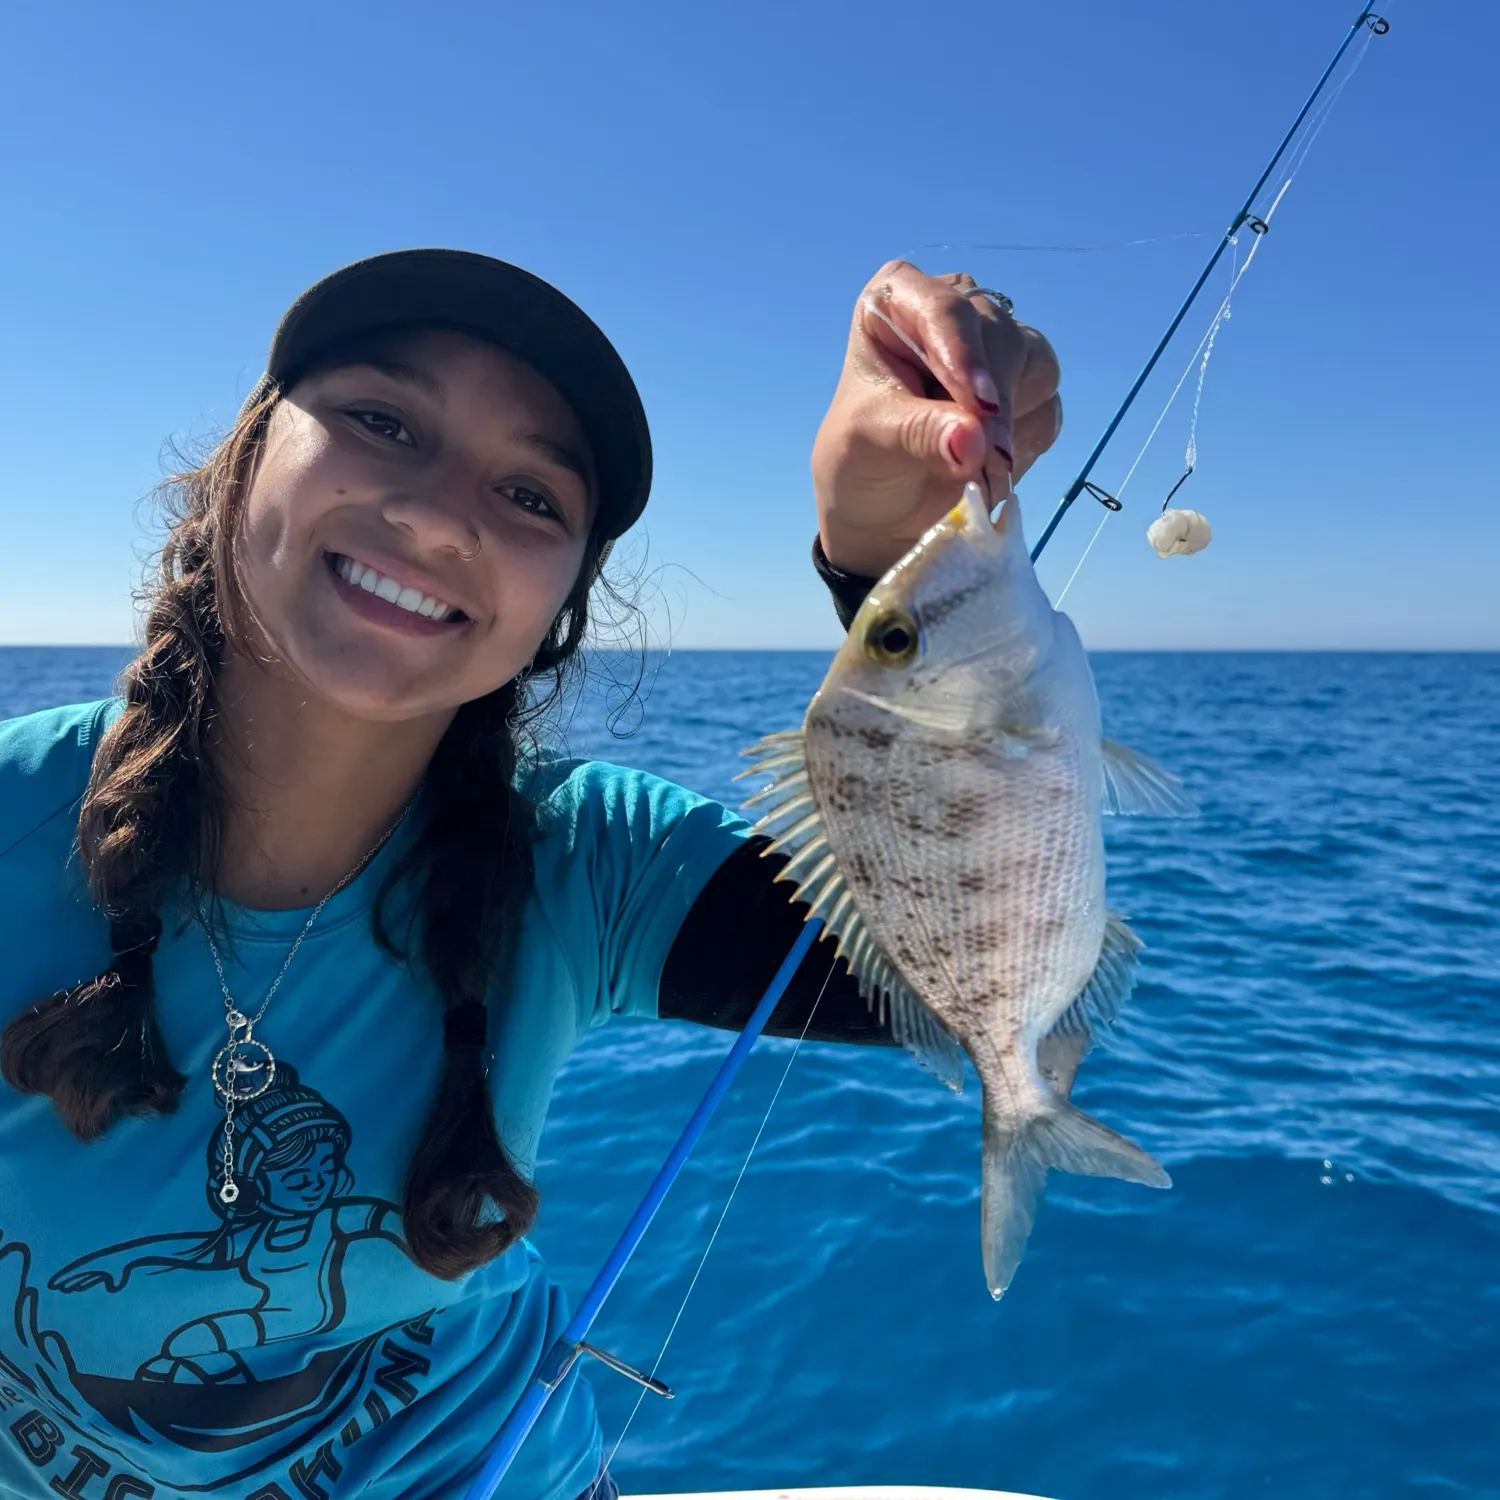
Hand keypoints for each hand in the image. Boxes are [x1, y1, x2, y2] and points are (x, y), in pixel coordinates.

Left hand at [812, 261, 1062, 577]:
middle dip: (994, 401)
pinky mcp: (1023, 387)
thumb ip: (921, 435)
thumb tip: (975, 440)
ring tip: (977, 467)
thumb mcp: (872, 444)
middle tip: (981, 457)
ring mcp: (993, 347)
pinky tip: (989, 467)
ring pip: (1037, 366)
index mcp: (898, 300)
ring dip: (1013, 422)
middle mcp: (952, 311)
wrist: (880, 505)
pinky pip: (1048, 407)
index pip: (944, 308)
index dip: (965, 354)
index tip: (979, 404)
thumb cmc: (860, 459)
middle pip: (1002, 336)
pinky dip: (1024, 442)